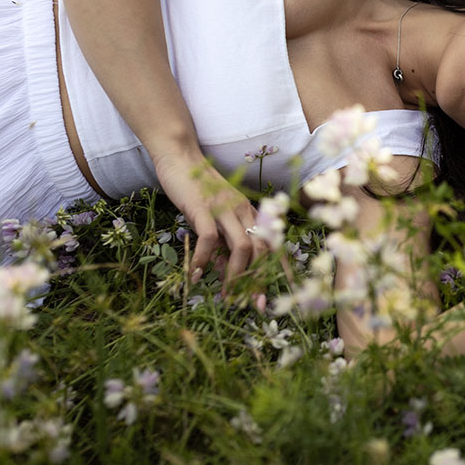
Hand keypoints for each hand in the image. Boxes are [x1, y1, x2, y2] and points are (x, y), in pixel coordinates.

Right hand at [152, 148, 269, 298]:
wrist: (181, 159)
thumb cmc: (198, 190)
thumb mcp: (215, 216)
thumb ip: (223, 241)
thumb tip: (226, 270)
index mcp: (249, 212)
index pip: (272, 242)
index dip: (280, 268)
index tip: (283, 291)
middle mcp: (243, 210)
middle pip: (262, 249)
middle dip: (259, 280)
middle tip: (252, 305)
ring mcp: (225, 209)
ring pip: (242, 247)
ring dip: (236, 276)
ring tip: (226, 296)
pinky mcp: (204, 208)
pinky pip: (209, 239)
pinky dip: (204, 260)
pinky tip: (195, 275)